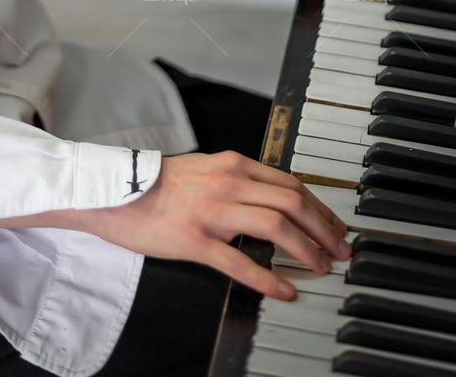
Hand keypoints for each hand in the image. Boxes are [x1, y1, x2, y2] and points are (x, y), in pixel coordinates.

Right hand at [70, 151, 350, 298]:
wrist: (114, 191)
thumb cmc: (158, 184)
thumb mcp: (204, 169)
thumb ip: (237, 180)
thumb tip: (272, 199)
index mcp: (233, 164)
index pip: (290, 183)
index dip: (320, 207)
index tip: (335, 226)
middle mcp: (228, 182)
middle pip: (292, 201)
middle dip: (324, 228)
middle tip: (341, 250)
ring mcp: (212, 211)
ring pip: (275, 226)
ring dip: (306, 249)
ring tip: (321, 268)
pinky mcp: (195, 240)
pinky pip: (240, 261)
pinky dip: (268, 278)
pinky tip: (284, 291)